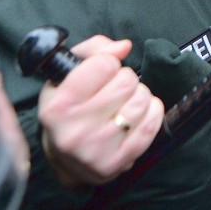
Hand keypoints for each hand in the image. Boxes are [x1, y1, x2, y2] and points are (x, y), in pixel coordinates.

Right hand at [39, 36, 163, 186]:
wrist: (66, 158)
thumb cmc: (68, 107)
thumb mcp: (67, 73)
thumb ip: (94, 49)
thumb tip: (124, 46)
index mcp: (58, 107)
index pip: (104, 65)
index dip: (108, 63)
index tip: (102, 72)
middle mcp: (75, 131)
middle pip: (126, 82)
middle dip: (125, 79)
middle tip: (114, 88)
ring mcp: (98, 150)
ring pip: (142, 101)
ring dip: (138, 95)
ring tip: (123, 103)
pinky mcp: (119, 162)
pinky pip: (152, 124)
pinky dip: (151, 112)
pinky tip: (136, 115)